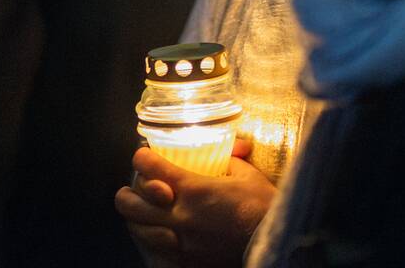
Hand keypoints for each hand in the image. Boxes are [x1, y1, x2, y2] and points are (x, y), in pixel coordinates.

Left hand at [115, 140, 275, 267]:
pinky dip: (151, 241)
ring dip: (137, 219)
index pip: (150, 168)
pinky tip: (158, 236)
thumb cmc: (263, 207)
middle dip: (127, 193)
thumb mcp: (247, 175)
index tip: (144, 156)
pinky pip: (155, 252)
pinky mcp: (186, 262)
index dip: (142, 158)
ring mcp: (181, 243)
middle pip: (132, 204)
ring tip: (142, 214)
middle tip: (131, 190)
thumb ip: (229, 158)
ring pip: (138, 230)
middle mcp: (181, 216)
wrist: (276, 244)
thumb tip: (228, 148)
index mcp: (194, 189)